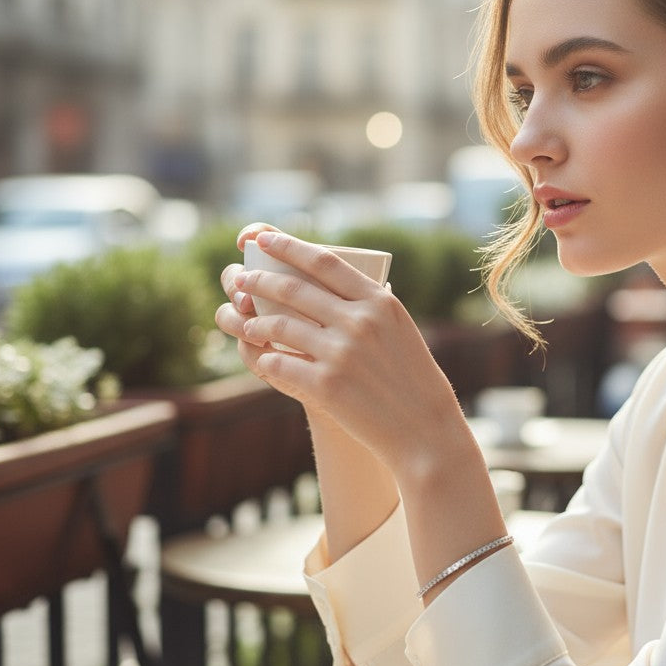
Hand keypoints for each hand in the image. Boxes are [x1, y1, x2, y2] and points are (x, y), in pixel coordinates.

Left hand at [214, 229, 465, 473]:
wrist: (424, 427)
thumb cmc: (412, 377)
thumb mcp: (400, 329)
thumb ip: (369, 305)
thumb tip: (329, 282)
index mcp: (379, 302)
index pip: (325, 262)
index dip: (289, 247)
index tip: (264, 238)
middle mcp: (359, 322)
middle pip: (294, 289)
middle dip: (259, 280)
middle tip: (242, 278)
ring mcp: (341, 353)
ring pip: (280, 325)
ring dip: (256, 321)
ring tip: (248, 322)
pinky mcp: (326, 385)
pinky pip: (279, 363)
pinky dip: (266, 358)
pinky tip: (264, 357)